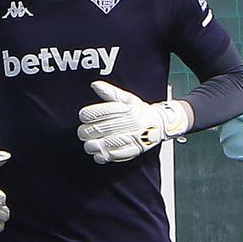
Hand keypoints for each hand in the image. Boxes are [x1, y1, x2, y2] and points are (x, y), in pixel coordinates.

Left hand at [77, 80, 191, 163]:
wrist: (160, 124)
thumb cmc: (140, 111)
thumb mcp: (127, 98)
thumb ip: (110, 92)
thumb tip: (95, 85)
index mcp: (126, 109)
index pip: (102, 112)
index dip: (88, 115)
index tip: (83, 117)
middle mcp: (129, 123)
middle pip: (100, 129)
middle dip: (87, 132)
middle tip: (82, 133)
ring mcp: (132, 137)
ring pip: (106, 144)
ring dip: (93, 145)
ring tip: (88, 144)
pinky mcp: (134, 150)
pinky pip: (115, 155)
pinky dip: (104, 156)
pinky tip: (98, 154)